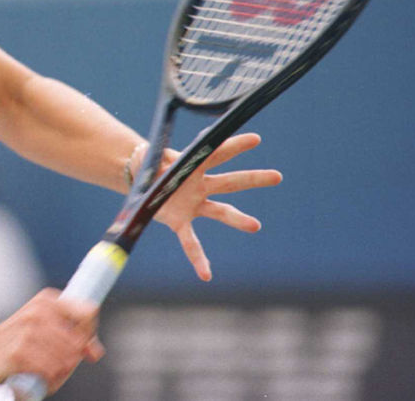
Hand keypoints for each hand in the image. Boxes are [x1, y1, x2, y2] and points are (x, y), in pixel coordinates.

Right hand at [0, 289, 103, 393]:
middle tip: (59, 366)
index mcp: (47, 301)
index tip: (82, 345)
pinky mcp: (19, 354)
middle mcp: (39, 312)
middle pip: (79, 342)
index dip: (89, 332)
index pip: (87, 313)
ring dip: (61, 373)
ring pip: (67, 359)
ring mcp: (28, 332)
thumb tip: (95, 353)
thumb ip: (72, 336)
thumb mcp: (41, 327)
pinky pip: (50, 372)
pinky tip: (41, 379)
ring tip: (49, 374)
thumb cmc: (15, 339)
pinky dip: (50, 381)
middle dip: (74, 359)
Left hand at [149, 133, 281, 280]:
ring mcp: (193, 204)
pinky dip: (198, 258)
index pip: (217, 153)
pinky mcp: (180, 221)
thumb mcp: (148, 155)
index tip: (255, 139)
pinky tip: (206, 275)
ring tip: (256, 225)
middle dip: (253, 178)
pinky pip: (191, 242)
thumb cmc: (147, 163)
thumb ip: (155, 156)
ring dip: (237, 219)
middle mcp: (199, 185)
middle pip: (230, 181)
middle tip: (278, 176)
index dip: (234, 145)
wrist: (137, 180)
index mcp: (193, 165)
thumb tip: (164, 157)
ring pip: (220, 211)